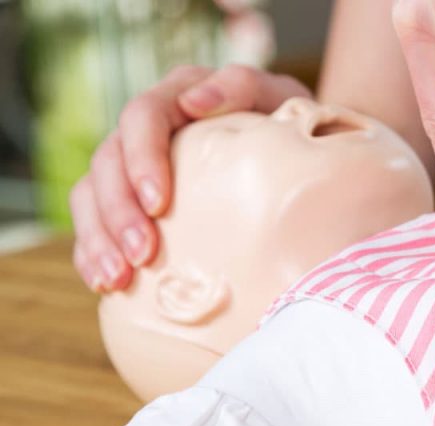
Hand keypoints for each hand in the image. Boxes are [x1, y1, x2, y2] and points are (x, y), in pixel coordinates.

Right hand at [72, 64, 310, 291]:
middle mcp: (145, 129)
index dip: (142, 160)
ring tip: (117, 279)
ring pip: (91, 195)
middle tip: (143, 255)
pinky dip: (94, 254)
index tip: (158, 204)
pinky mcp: (130, 202)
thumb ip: (242, 86)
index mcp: (176, 96)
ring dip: (100, 239)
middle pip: (108, 163)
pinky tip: (107, 285)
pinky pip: (94, 224)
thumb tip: (194, 102)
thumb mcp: (278, 96)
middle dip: (119, 212)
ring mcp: (132, 166)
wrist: (298, 156)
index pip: (141, 118)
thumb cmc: (289, 124)